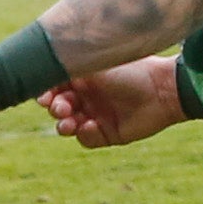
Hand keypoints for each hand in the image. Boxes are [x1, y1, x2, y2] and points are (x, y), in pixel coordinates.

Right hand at [42, 57, 185, 149]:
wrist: (163, 89)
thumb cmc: (129, 70)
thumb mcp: (94, 64)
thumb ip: (68, 66)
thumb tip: (39, 70)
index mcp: (82, 77)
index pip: (53, 86)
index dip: (44, 93)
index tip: (43, 96)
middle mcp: (87, 96)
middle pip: (57, 107)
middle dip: (54, 108)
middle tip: (60, 107)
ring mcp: (96, 115)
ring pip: (67, 125)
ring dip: (64, 124)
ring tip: (69, 122)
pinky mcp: (107, 134)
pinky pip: (85, 139)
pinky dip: (84, 134)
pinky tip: (90, 126)